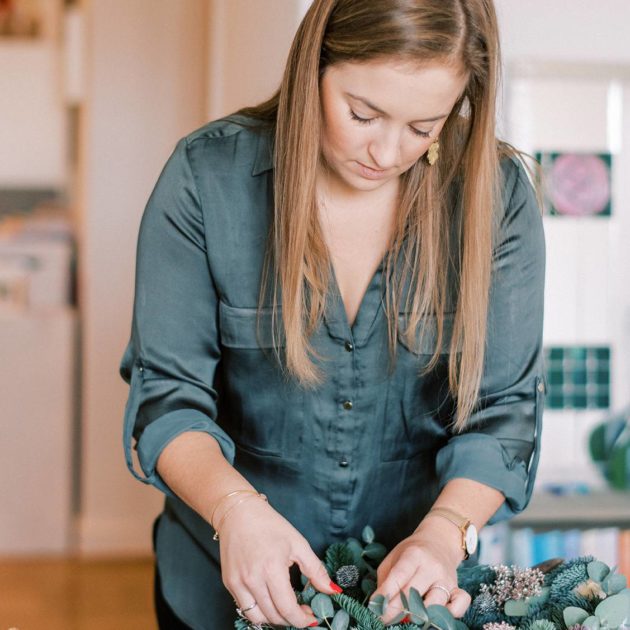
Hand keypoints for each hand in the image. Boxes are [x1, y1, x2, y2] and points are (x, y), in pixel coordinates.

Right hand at [217, 496, 339, 627]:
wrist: (239, 513)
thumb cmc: (270, 525)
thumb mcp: (298, 543)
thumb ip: (316, 570)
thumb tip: (332, 591)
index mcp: (272, 568)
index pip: (288, 609)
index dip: (302, 620)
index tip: (312, 617)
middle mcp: (252, 579)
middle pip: (274, 616)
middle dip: (292, 619)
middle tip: (302, 610)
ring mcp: (238, 583)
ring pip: (258, 618)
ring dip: (275, 618)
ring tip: (285, 607)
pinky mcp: (229, 583)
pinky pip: (245, 608)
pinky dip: (259, 610)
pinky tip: (269, 599)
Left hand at [369, 527, 470, 625]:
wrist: (439, 541)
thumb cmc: (411, 552)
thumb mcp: (394, 558)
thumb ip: (385, 580)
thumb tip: (379, 605)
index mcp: (413, 555)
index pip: (398, 577)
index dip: (385, 596)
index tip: (375, 609)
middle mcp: (432, 567)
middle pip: (413, 594)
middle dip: (396, 611)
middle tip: (385, 618)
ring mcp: (446, 579)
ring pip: (435, 604)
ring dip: (419, 616)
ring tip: (407, 618)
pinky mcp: (457, 589)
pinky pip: (459, 606)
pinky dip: (449, 615)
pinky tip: (434, 616)